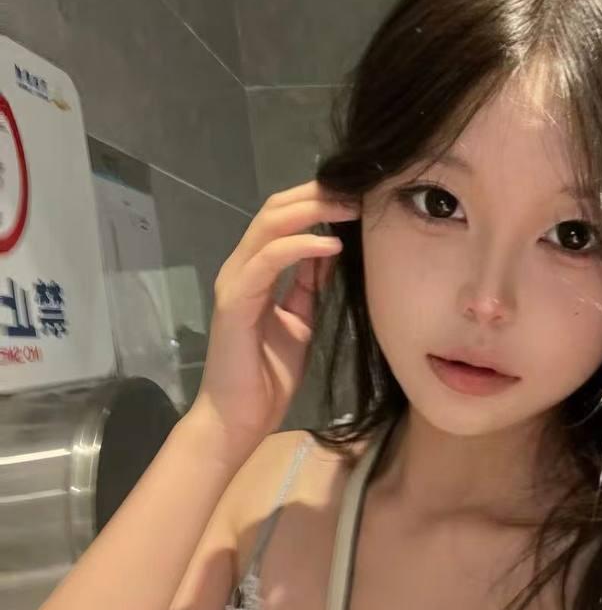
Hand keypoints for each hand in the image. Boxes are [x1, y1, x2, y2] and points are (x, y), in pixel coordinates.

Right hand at [186, 179, 359, 456]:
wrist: (239, 419)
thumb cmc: (267, 376)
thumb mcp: (300, 320)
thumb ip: (308, 285)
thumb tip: (329, 250)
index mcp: (255, 270)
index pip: (282, 216)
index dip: (317, 199)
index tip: (357, 195)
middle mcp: (241, 268)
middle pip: (275, 209)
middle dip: (318, 194)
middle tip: (359, 190)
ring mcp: (234, 282)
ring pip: (269, 226)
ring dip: (313, 211)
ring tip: (351, 208)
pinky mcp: (234, 303)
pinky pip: (267, 262)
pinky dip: (300, 247)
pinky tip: (331, 246)